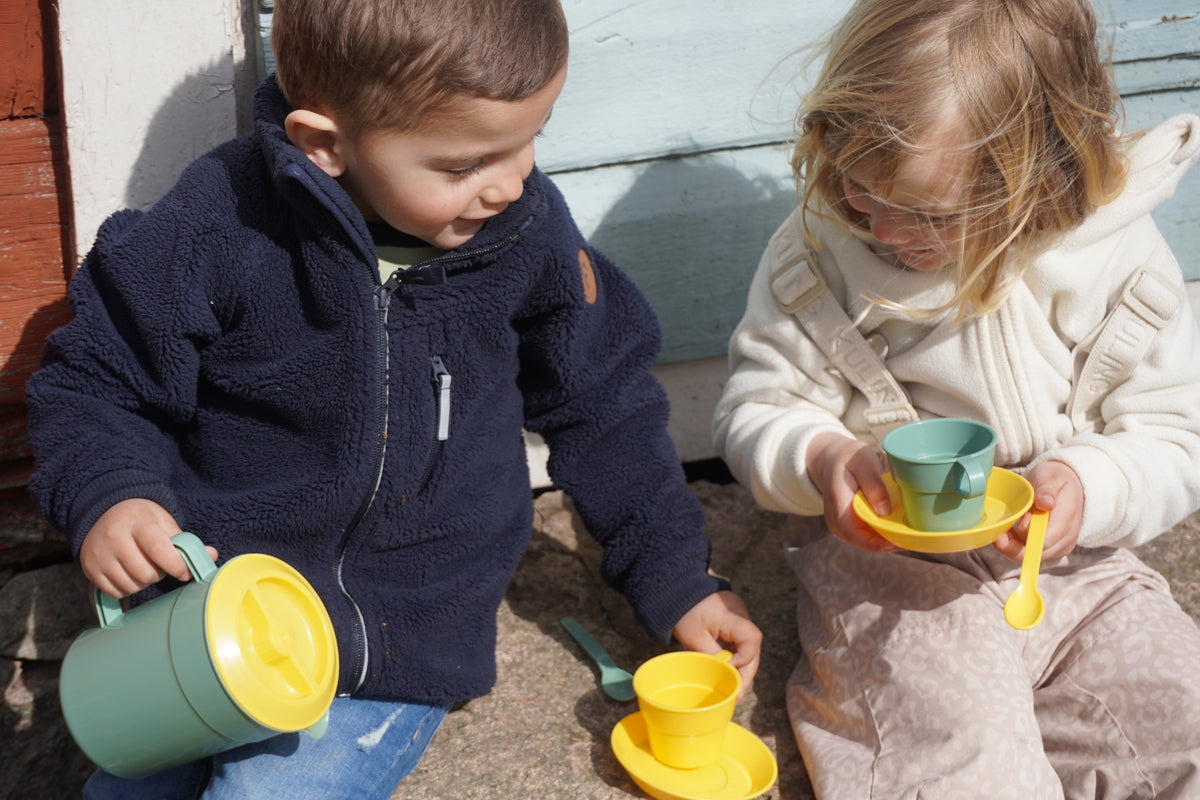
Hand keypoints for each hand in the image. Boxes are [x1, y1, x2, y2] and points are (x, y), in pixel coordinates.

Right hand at [79, 498, 217, 598]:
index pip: (159, 550)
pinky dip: (127, 588)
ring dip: (144, 582)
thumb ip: (186, 542)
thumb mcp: (164, 522)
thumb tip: (212, 555)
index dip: (176, 566)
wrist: (104, 512)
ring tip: (143, 566)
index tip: (184, 572)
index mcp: (139, 522)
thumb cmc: (141, 519)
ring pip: (132, 585)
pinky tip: (129, 573)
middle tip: (159, 564)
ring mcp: (99, 553)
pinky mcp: (89, 568)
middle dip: (159, 574)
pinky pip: (116, 592)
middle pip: (146, 573)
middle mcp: (115, 537)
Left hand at [672, 591, 761, 695]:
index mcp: (732, 615)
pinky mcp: (734, 624)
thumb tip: (725, 676)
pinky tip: (731, 673)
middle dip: (747, 672)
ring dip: (743, 667)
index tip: (730, 668)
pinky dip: (738, 659)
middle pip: (754, 647)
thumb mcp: (694, 637)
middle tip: (738, 694)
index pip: (751, 638)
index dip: (745, 658)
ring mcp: (739, 619)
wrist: (679, 593)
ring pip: (749, 648)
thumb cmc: (685, 614)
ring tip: (736, 689)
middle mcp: (741, 616)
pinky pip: (741, 644)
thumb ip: (712, 656)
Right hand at [806, 431, 898, 551]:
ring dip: (885, 539)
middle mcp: (836, 520)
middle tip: (911, 537)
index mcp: (838, 504)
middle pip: (862, 542)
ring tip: (907, 532)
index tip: (900, 540)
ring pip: (865, 541)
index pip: (854, 534)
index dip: (877, 543)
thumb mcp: (863, 462)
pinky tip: (895, 526)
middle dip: (886, 543)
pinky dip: (881, 533)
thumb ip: (873, 485)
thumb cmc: (849, 458)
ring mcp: (840, 524)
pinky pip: (865, 535)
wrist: (832, 459)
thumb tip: (885, 511)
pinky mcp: (847, 524)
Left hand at [992, 460, 1082, 562]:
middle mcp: (1067, 537)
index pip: (1045, 540)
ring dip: (1013, 546)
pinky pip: (1032, 555)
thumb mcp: (1049, 477)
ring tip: (1007, 526)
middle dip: (1014, 543)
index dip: (1027, 533)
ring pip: (1031, 557)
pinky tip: (1010, 533)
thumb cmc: (1054, 480)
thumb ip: (1046, 489)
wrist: (1067, 486)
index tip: (1020, 516)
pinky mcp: (1053, 550)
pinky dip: (1017, 547)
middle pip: (1036, 554)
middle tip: (1004, 524)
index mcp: (1067, 518)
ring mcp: (1061, 546)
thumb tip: (1046, 503)